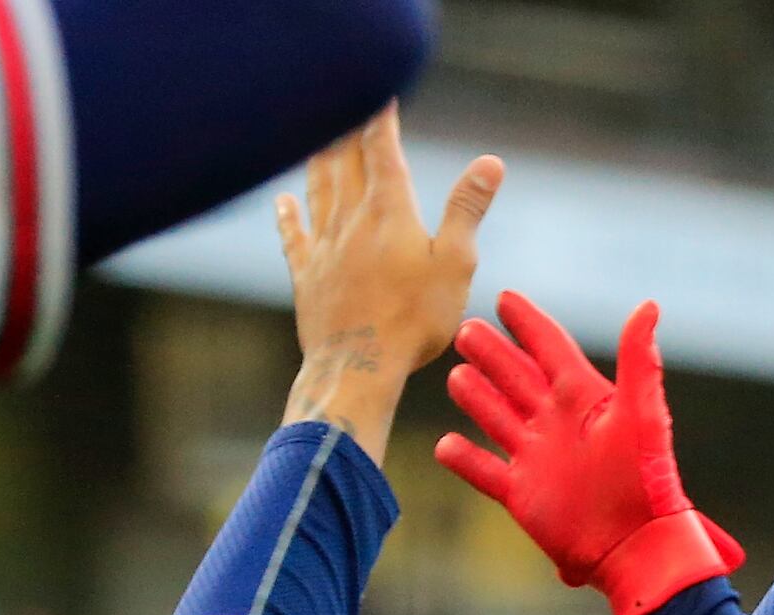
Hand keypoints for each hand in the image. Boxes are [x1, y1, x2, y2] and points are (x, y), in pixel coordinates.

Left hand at [277, 107, 503, 464]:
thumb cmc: (413, 320)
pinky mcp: (307, 277)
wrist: (356, 368)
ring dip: (318, 157)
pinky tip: (283, 200)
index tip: (380, 88)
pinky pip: (294, 237)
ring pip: (318, 189)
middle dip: (346, 125)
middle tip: (342, 98)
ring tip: (316, 134)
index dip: (380, 115)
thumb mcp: (455, 264)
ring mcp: (324, 247)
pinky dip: (288, 215)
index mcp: (388, 211)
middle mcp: (350, 220)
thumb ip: (467, 210)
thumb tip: (491, 162)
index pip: (382, 148)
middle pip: (344, 159)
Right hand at [434, 291, 744, 614]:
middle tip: (466, 328)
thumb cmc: (646, 482)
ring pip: (498, 417)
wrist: (634, 547)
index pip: (550, 349)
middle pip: (516, 378)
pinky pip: (486, 471)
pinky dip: (464, 459)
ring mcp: (537, 459)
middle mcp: (557, 424)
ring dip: (477, 396)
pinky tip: (445, 444)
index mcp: (584, 399)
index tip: (505, 297)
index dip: (528, 323)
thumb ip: (638, 362)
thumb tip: (649, 305)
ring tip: (456, 374)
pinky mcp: (523, 495)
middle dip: (493, 353)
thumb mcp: (643, 416)